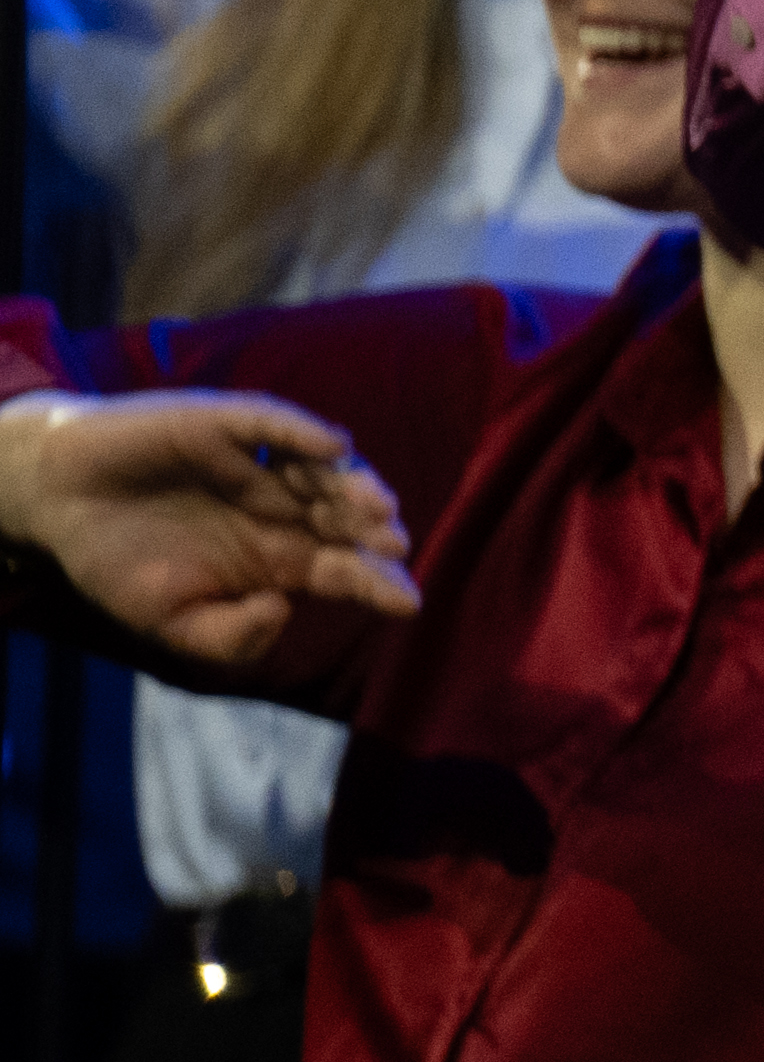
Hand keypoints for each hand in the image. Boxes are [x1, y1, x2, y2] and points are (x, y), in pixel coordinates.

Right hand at [0, 389, 421, 684]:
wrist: (57, 505)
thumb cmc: (120, 564)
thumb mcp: (172, 623)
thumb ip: (230, 637)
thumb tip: (280, 610)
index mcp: (279, 558)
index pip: (344, 570)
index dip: (378, 583)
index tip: (408, 602)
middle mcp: (282, 509)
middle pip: (347, 519)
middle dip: (374, 534)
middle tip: (392, 546)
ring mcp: (258, 464)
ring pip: (325, 470)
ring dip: (354, 486)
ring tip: (375, 508)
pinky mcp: (224, 425)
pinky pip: (275, 424)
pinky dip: (304, 432)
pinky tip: (331, 446)